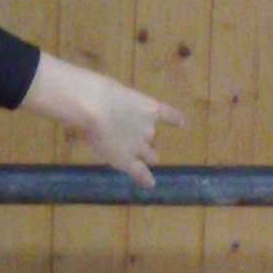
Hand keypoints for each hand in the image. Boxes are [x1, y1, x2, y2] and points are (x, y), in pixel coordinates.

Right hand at [22, 53, 183, 188]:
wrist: (94, 107)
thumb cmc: (98, 90)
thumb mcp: (109, 89)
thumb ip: (110, 99)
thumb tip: (92, 97)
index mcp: (148, 107)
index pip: (166, 113)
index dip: (173, 119)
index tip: (181, 122)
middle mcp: (147, 127)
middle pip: (151, 135)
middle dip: (149, 139)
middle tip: (151, 144)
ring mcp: (138, 145)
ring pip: (148, 153)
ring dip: (148, 156)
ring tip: (153, 160)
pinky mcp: (128, 160)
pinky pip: (139, 172)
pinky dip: (145, 178)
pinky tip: (150, 183)